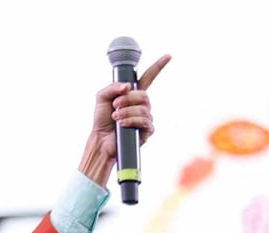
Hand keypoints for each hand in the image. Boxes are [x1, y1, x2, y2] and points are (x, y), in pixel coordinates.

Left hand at [80, 53, 171, 185]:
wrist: (100, 139)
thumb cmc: (102, 119)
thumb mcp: (102, 98)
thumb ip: (112, 87)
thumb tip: (128, 86)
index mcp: (133, 95)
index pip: (149, 78)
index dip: (158, 67)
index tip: (168, 56)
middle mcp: (142, 105)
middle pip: (144, 95)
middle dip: (128, 99)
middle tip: (115, 105)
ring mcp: (146, 117)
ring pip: (143, 108)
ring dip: (126, 111)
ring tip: (115, 117)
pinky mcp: (147, 130)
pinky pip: (144, 121)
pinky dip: (131, 121)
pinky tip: (121, 124)